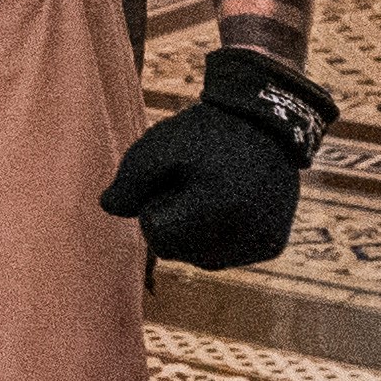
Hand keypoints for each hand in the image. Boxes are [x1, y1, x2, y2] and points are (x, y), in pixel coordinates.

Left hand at [98, 60, 317, 271]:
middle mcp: (245, 233)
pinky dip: (221, 236)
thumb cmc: (206, 131)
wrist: (267, 120)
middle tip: (193, 183)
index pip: (156, 235)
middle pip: (177, 251)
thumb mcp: (159, 144)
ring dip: (196, 232)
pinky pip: (228, 256)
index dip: (154, 204)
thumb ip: (128, 178)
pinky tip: (232, 204)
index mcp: (217, 208)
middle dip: (174, 220)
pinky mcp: (272, 246)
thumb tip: (109, 208)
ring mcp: (261, 243)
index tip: (171, 178)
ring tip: (214, 191)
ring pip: (202, 259)